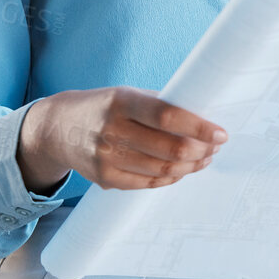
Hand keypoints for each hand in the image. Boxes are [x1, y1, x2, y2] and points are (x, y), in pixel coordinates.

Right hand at [17, 86, 226, 192]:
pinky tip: (182, 169)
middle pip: (168, 148)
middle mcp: (112, 130)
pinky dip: (171, 177)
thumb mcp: (127, 94)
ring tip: (204, 158)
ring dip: (190, 165)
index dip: (198, 127)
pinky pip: (147, 183)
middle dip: (200, 150)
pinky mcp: (104, 179)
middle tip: (215, 146)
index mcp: (122, 102)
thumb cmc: (104, 107)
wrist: (57, 128)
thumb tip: (203, 117)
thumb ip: (161, 105)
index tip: (221, 133)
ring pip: (162, 169)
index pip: (167, 116)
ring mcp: (106, 158)